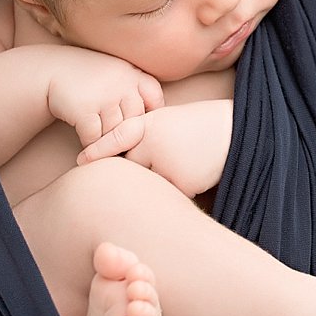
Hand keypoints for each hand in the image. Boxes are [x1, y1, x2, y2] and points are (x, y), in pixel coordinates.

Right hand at [46, 48, 164, 147]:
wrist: (51, 69)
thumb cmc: (89, 77)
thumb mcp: (117, 72)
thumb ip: (137, 89)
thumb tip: (157, 124)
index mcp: (133, 74)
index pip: (155, 99)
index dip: (149, 115)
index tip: (137, 123)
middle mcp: (122, 84)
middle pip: (135, 122)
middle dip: (126, 134)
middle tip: (118, 144)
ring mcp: (104, 96)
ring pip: (115, 133)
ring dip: (106, 142)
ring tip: (100, 143)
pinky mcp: (85, 109)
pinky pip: (95, 138)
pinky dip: (90, 144)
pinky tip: (85, 141)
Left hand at [76, 100, 232, 197]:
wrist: (236, 131)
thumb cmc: (201, 125)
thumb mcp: (169, 121)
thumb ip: (146, 138)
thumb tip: (128, 162)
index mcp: (148, 124)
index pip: (118, 138)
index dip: (98, 150)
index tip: (80, 162)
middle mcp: (151, 144)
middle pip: (135, 168)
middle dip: (147, 168)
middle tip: (174, 156)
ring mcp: (165, 164)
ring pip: (153, 184)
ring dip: (166, 179)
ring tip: (189, 160)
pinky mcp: (181, 183)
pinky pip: (172, 194)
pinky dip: (184, 188)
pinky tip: (199, 171)